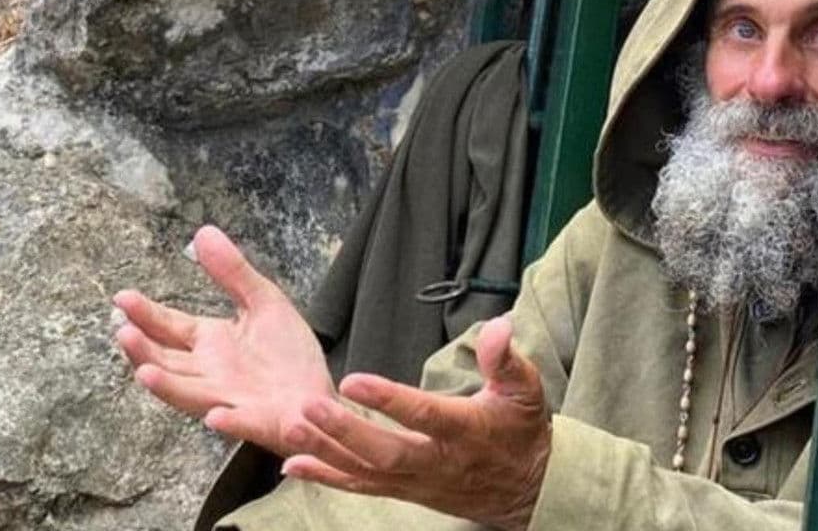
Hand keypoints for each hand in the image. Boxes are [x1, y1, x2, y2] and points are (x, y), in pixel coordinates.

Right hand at [114, 225, 341, 458]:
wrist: (321, 398)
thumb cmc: (289, 357)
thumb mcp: (264, 302)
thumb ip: (233, 273)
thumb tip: (203, 233)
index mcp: (211, 343)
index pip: (170, 327)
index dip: (145, 314)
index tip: (123, 298)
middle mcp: (209, 373)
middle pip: (166, 363)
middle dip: (143, 350)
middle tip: (125, 332)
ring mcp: (228, 399)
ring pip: (188, 395)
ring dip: (166, 386)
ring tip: (145, 373)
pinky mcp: (255, 421)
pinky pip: (238, 423)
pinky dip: (226, 421)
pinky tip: (214, 415)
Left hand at [282, 316, 550, 530]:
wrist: (527, 488)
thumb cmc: (521, 431)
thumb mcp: (525, 390)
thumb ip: (506, 360)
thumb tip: (499, 325)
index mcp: (466, 431)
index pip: (425, 415)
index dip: (390, 400)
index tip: (354, 381)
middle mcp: (438, 461)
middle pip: (386, 451)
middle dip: (345, 431)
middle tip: (308, 406)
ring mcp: (417, 482)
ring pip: (366, 472)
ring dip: (326, 452)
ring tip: (290, 430)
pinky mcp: (403, 491)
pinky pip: (361, 486)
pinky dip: (327, 476)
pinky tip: (294, 464)